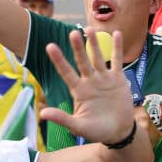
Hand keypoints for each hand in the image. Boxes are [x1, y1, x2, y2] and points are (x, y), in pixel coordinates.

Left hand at [40, 28, 133, 143]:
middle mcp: (89, 81)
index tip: (50, 46)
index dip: (59, 60)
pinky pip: (117, 61)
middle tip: (72, 33)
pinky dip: (117, 48)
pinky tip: (115, 34)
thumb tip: (42, 114)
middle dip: (78, 48)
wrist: (119, 132)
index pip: (66, 72)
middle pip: (82, 61)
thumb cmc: (97, 131)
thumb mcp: (78, 126)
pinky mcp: (117, 79)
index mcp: (78, 91)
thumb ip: (62, 119)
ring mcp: (103, 79)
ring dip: (94, 44)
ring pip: (98, 58)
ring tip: (89, 29)